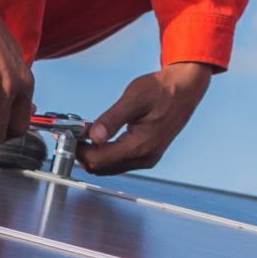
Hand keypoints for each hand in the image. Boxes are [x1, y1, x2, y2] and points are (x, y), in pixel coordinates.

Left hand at [79, 62, 214, 174]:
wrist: (185, 89)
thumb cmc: (162, 90)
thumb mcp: (134, 98)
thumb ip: (112, 119)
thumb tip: (94, 136)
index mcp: (141, 145)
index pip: (99, 160)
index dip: (79, 149)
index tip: (70, 134)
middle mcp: (144, 158)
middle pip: (101, 168)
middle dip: (83, 153)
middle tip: (75, 133)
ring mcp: (146, 159)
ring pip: (108, 167)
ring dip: (93, 154)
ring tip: (86, 133)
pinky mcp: (146, 155)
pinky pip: (118, 162)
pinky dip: (104, 153)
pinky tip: (100, 137)